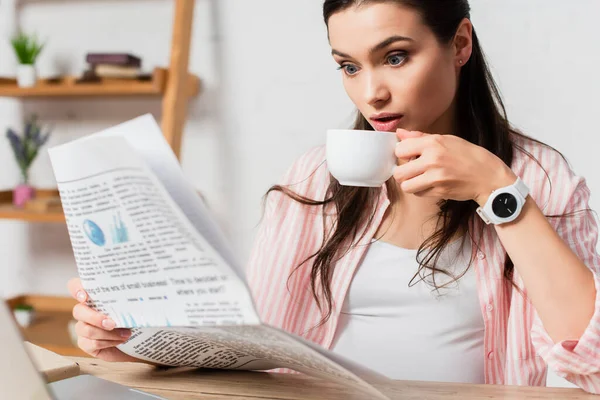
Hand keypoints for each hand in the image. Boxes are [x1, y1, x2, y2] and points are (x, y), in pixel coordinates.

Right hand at [68, 278, 136, 361]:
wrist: (138, 341)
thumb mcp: (133, 306)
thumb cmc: (134, 319)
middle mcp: (85, 311)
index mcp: (94, 297)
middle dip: (95, 318)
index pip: (75, 286)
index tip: (84, 297)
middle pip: (78, 311)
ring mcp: (83, 328)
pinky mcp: (85, 344)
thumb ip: (128, 299)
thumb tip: (137, 293)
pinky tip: (120, 341)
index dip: (76, 289)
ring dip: (107, 333)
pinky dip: (108, 342)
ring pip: (85, 329)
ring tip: (126, 334)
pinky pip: (91, 343)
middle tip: (113, 323)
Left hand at [393, 129, 516, 205]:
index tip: (409, 155)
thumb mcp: (447, 139)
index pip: (400, 150)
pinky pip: (418, 194)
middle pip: (399, 172)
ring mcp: (435, 178)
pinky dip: (420, 190)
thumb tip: (400, 133)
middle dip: (402, 172)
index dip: (402, 153)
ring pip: (406, 186)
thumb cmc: (469, 156)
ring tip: (419, 179)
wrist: (488, 177)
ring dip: (410, 183)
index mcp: (433, 143)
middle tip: (411, 170)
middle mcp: (432, 160)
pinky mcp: (438, 192)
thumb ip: (420, 137)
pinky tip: (429, 184)